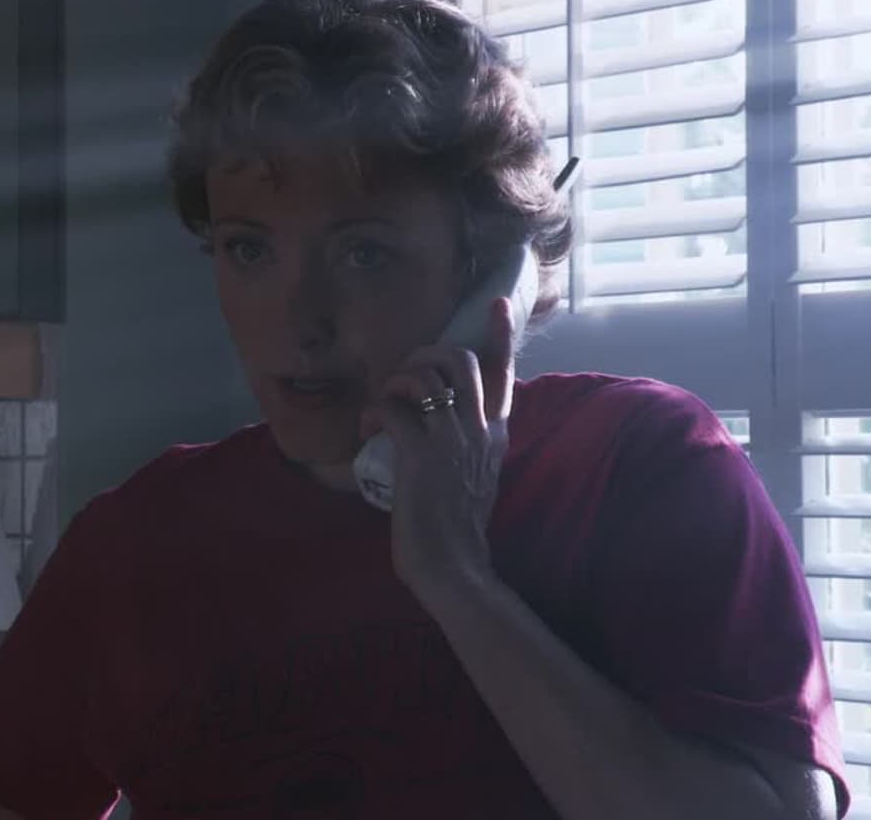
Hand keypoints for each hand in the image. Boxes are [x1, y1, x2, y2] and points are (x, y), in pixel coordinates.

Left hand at [359, 298, 515, 601]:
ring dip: (393, 382)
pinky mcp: (421, 454)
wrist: (454, 565)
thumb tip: (440, 426)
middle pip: (460, 360)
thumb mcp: (476, 477)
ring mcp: (452, 439)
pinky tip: (366, 431)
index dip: (498, 336)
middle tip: (401, 375)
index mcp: (496, 434)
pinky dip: (373, 412)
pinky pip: (392, 407)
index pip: (504, 374)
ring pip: (425, 376)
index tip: (497, 304)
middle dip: (424, 354)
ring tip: (381, 408)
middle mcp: (479, 429)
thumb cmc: (456, 529)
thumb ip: (468, 448)